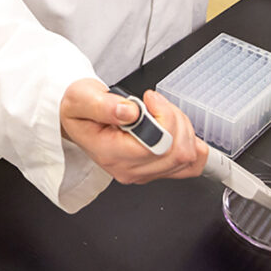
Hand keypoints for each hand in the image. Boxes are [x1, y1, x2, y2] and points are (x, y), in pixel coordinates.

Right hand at [59, 78, 207, 184]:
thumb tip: (129, 112)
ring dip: (182, 127)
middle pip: (177, 153)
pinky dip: (191, 142)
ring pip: (187, 157)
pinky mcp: (157, 170)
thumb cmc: (81, 109)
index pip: (156, 146)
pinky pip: (191, 165)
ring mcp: (144, 172)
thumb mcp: (81, 98)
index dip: (162, 117)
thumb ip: (104, 105)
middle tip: (154, 103)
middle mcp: (130, 169)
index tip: (148, 99)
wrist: (79, 117)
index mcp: (112, 154)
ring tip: (160, 112)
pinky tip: (175, 128)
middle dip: (173, 118)